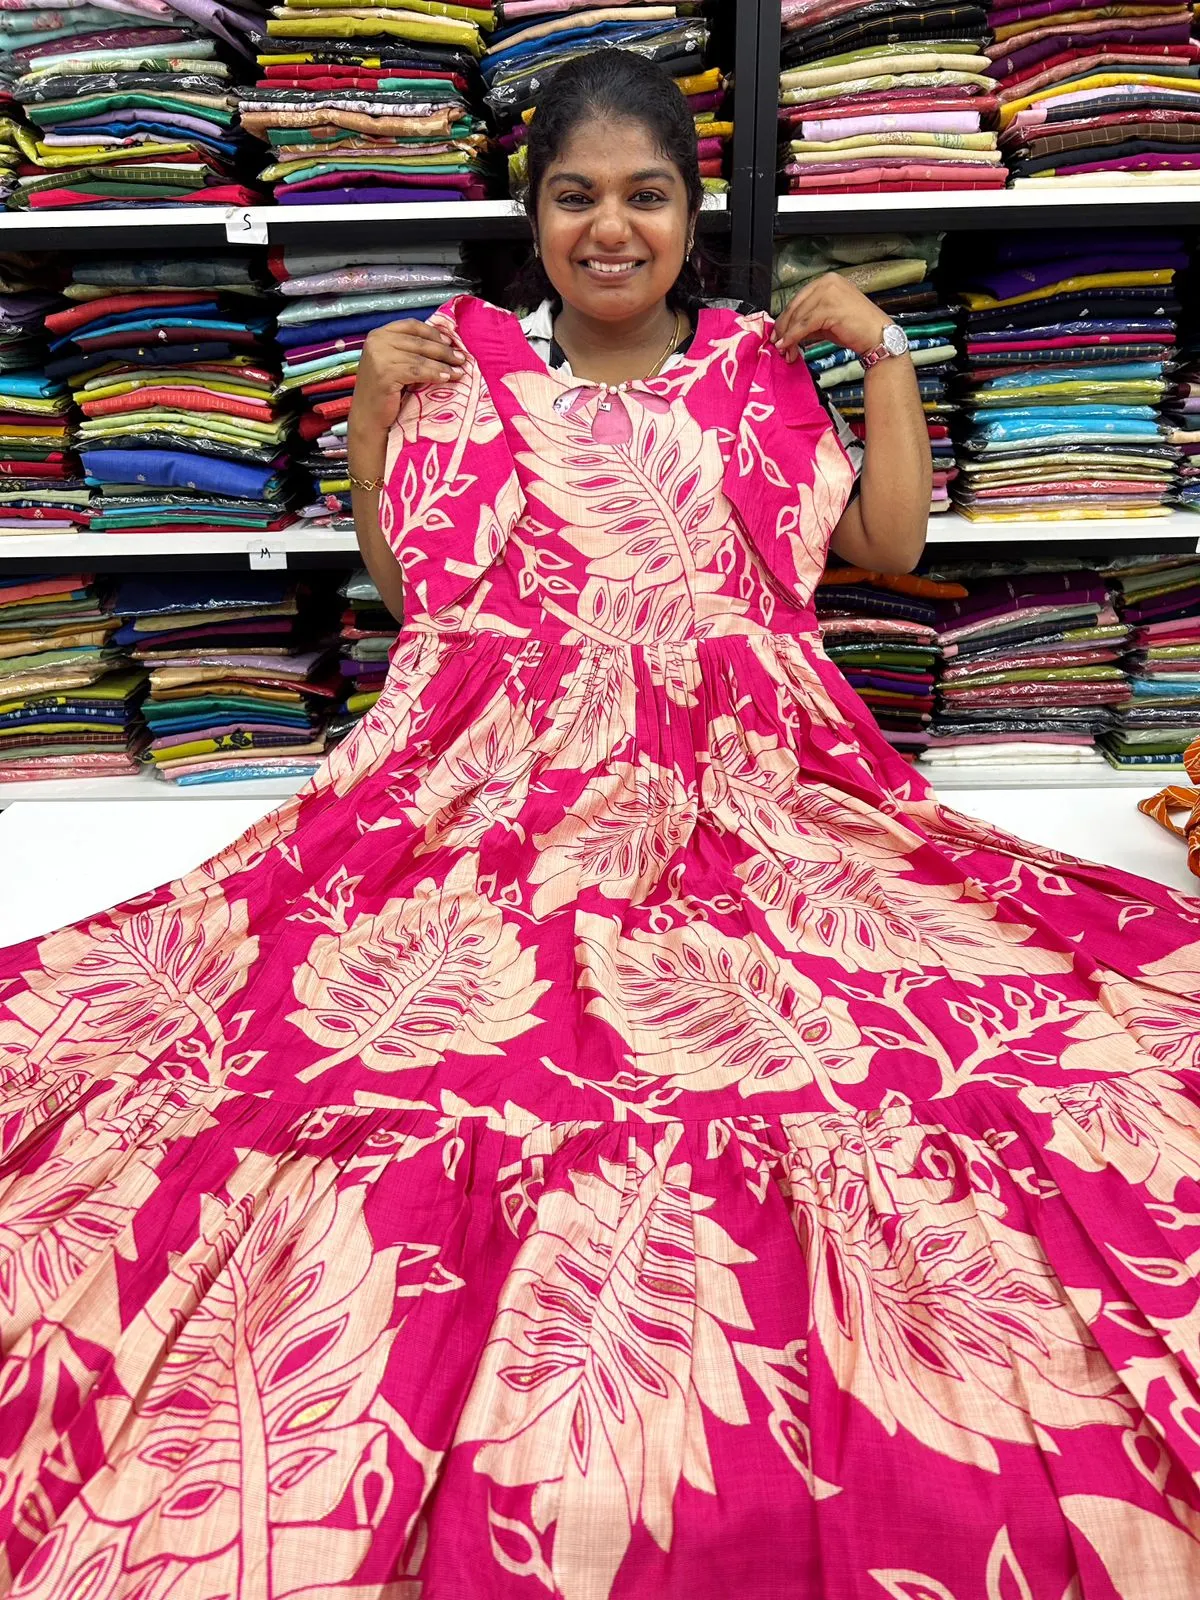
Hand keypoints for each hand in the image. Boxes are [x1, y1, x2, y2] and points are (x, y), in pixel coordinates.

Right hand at [348, 318, 466, 437]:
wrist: (368, 417)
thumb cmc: (385, 391)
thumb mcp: (395, 362)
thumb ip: (410, 349)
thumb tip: (445, 341)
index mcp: (378, 334)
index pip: (412, 326)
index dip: (434, 333)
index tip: (451, 341)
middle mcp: (376, 341)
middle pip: (418, 341)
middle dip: (443, 350)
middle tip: (462, 358)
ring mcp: (379, 357)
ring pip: (420, 358)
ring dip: (443, 364)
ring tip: (459, 371)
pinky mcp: (385, 373)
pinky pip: (417, 371)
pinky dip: (435, 374)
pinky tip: (447, 378)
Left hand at [771, 273, 891, 363]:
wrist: (877, 335)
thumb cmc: (856, 328)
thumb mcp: (826, 320)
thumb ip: (808, 320)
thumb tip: (786, 331)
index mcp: (827, 281)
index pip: (798, 299)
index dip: (786, 318)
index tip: (778, 333)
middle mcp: (827, 282)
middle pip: (795, 306)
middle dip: (784, 327)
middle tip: (776, 343)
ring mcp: (829, 293)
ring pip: (798, 316)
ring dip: (787, 335)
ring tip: (784, 350)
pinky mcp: (829, 307)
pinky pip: (804, 325)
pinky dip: (793, 337)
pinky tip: (788, 346)